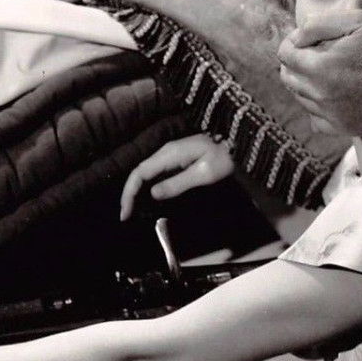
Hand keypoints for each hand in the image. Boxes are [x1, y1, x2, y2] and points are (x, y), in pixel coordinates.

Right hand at [119, 135, 234, 220]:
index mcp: (169, 154)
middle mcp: (165, 153)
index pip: (140, 172)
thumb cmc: (223, 159)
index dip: (129, 191)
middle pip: (139, 172)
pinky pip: (156, 173)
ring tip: (132, 210)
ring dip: (136, 191)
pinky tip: (147, 199)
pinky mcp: (176, 159)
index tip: (125, 211)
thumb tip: (153, 193)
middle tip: (125, 215)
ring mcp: (170, 155)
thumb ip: (177, 183)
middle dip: (129, 193)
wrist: (236, 145)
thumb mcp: (203, 174)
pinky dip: (147, 187)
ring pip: (146, 173)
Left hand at [276, 10, 361, 136]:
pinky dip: (318, 107)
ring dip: (306, 83)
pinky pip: (317, 121)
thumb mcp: (359, 20)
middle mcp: (323, 97)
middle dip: (296, 61)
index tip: (306, 36)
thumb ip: (320, 24)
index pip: (285, 54)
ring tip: (327, 69)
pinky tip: (332, 94)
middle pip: (289, 78)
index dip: (293, 41)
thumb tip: (296, 35)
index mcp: (322, 68)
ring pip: (302, 99)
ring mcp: (335, 116)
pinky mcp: (349, 129)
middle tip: (314, 50)